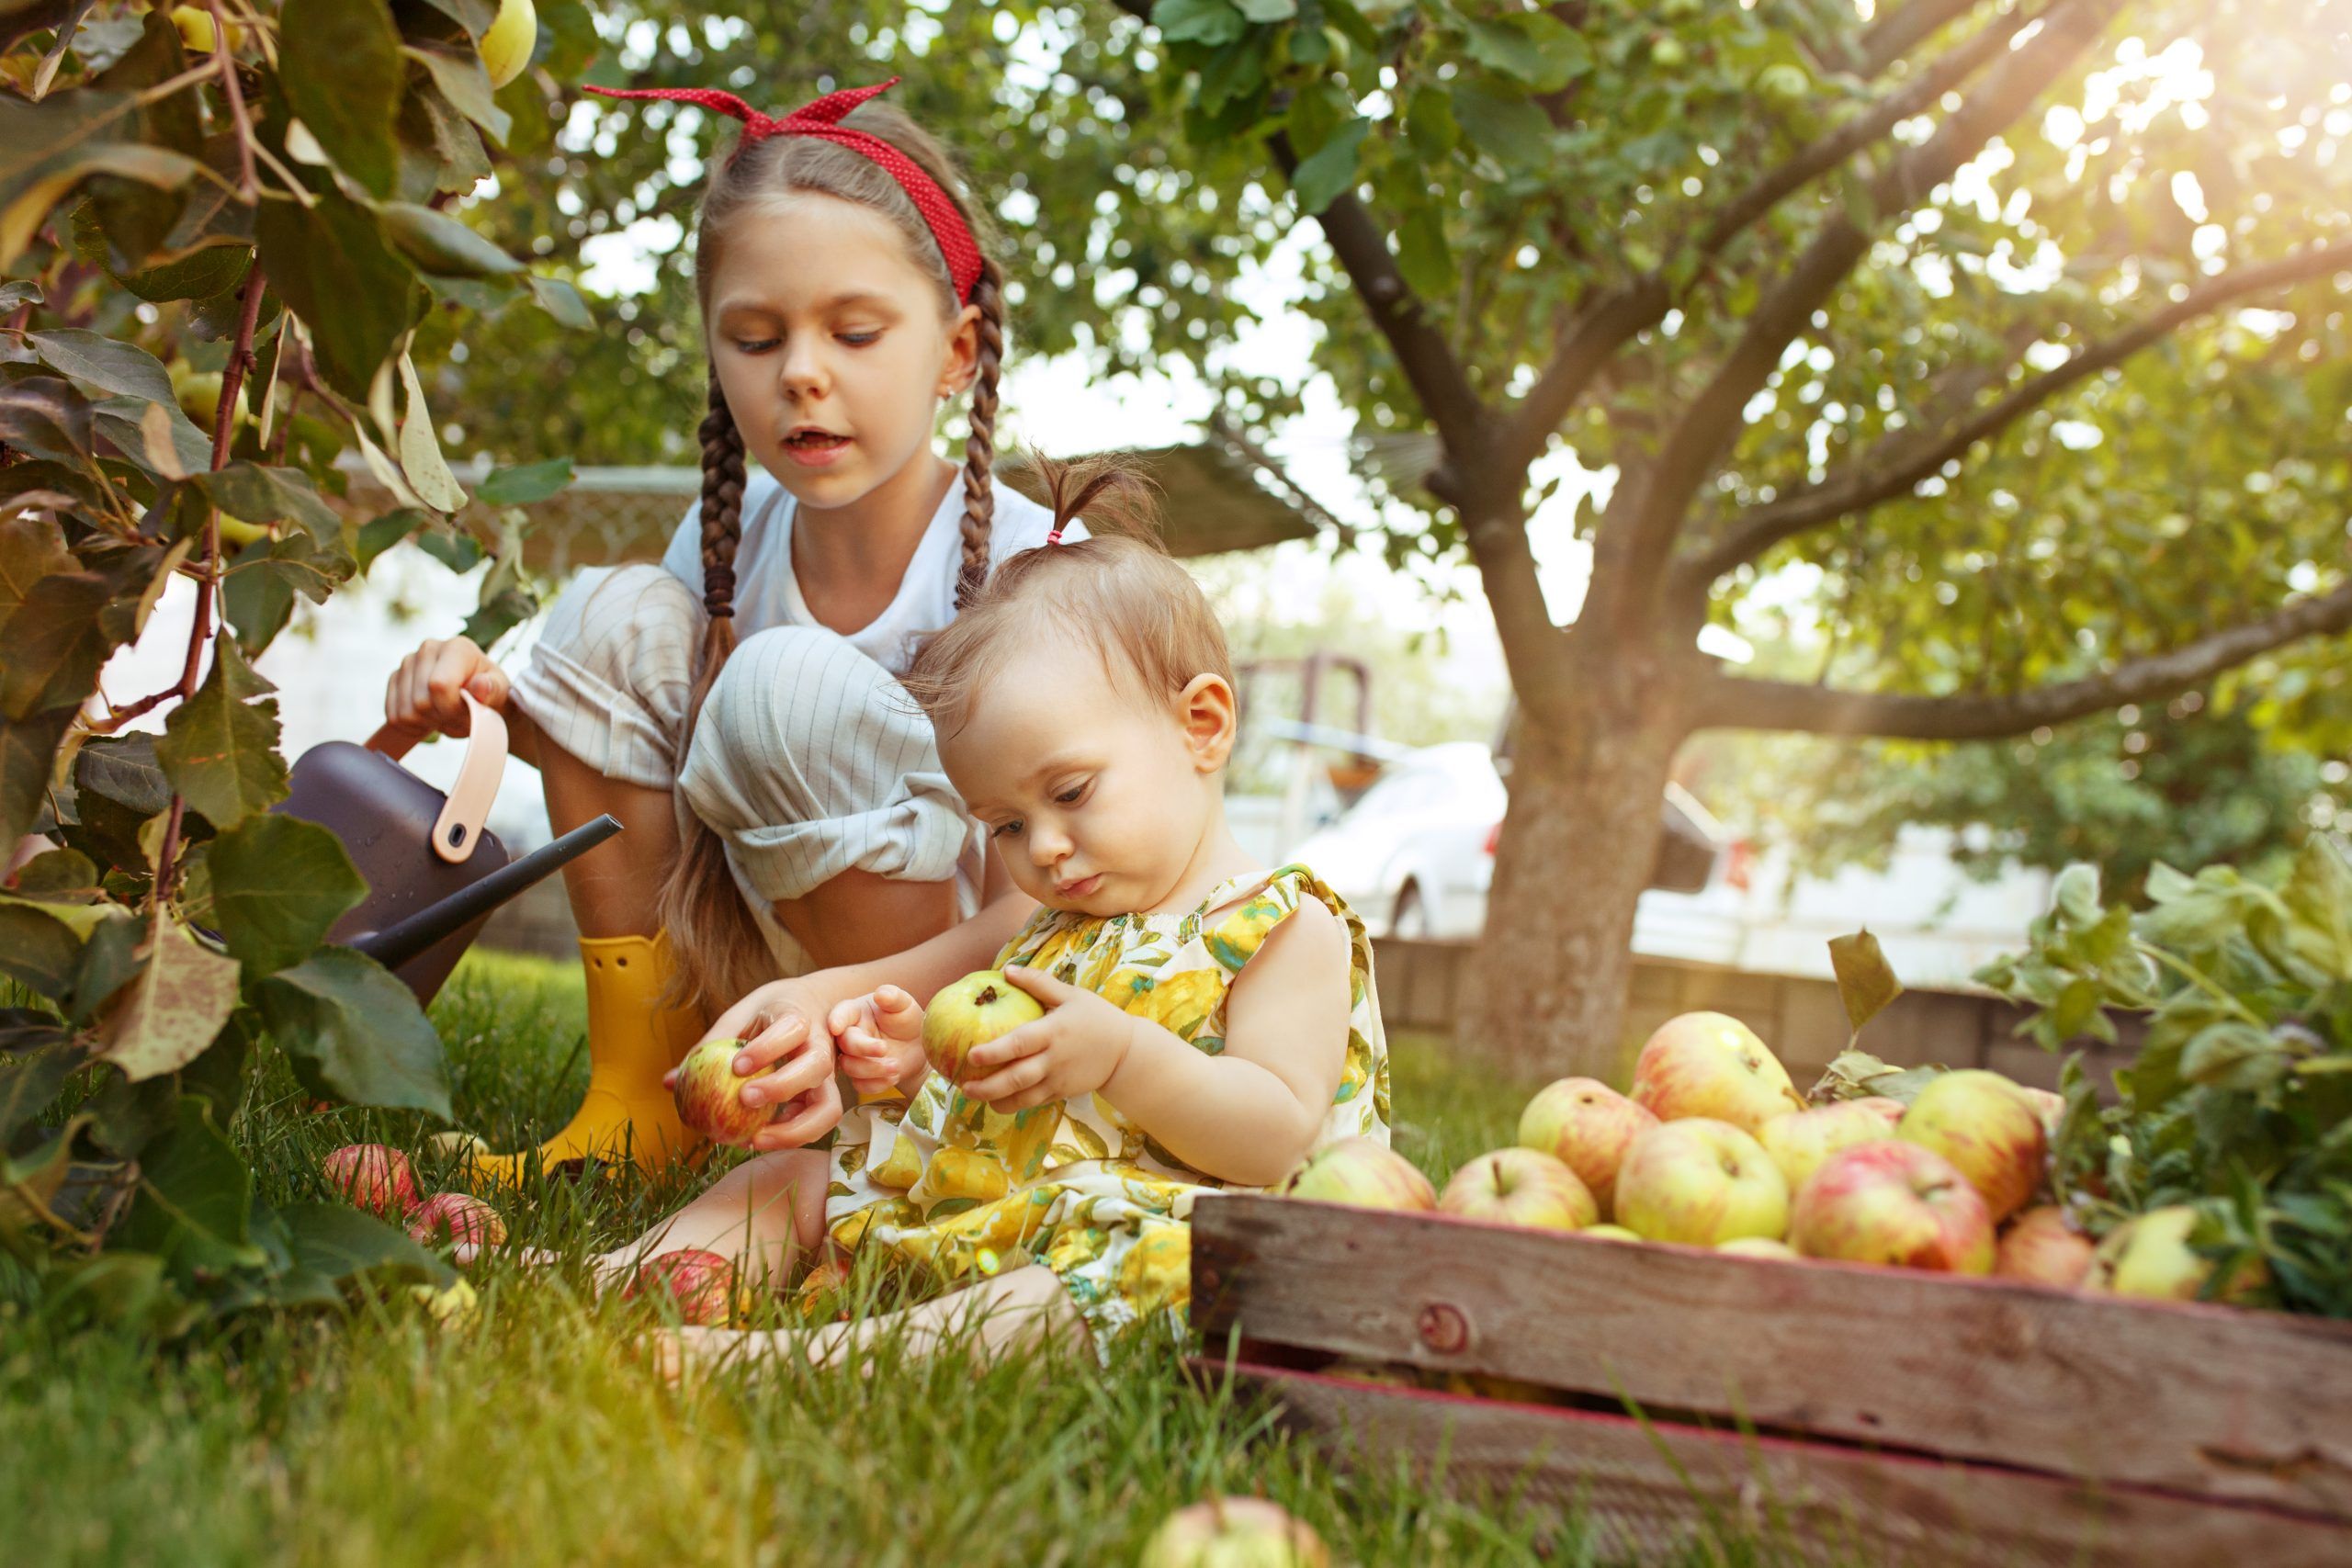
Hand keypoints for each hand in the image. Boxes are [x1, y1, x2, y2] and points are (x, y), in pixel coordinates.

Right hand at [383, 636, 509, 745]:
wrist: (475, 695)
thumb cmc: (489, 692)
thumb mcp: (499, 691)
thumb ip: (493, 689)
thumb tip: (480, 685)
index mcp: (457, 648)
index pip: (439, 685)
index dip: (451, 708)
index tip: (467, 711)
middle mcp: (428, 649)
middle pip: (421, 702)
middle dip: (442, 717)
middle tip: (458, 715)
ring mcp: (408, 663)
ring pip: (406, 712)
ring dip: (428, 723)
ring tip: (446, 715)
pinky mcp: (395, 679)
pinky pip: (394, 716)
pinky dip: (412, 726)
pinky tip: (430, 718)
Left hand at [666, 977, 852, 1150]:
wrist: (813, 1006)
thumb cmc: (769, 1013)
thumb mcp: (740, 1017)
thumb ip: (710, 1047)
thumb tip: (669, 1083)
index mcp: (797, 1015)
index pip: (791, 1029)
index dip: (766, 1048)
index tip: (736, 1065)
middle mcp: (820, 1045)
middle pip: (816, 1066)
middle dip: (782, 1086)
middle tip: (744, 1099)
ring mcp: (829, 1075)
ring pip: (828, 1106)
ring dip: (795, 1128)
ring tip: (755, 1139)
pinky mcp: (825, 1097)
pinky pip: (818, 1123)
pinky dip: (792, 1137)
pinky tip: (759, 1140)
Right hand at [826, 985, 926, 1097]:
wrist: (917, 1048)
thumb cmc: (906, 1020)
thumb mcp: (904, 1005)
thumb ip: (894, 997)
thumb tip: (882, 994)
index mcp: (856, 1012)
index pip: (842, 1013)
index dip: (837, 1019)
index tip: (836, 1027)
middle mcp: (850, 1034)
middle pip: (845, 1043)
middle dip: (863, 1048)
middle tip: (884, 1049)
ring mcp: (852, 1057)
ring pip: (850, 1067)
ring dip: (873, 1069)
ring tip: (896, 1066)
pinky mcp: (860, 1077)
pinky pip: (860, 1085)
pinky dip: (877, 1084)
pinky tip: (894, 1076)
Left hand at [957, 964, 1139, 1112]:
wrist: (1126, 1052)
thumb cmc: (1096, 1017)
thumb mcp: (1071, 994)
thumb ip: (1038, 982)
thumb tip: (1007, 970)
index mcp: (1054, 1031)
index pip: (1020, 1043)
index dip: (995, 1051)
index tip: (971, 1055)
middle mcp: (1054, 1059)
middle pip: (1017, 1078)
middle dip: (988, 1086)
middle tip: (963, 1086)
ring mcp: (1058, 1079)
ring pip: (1023, 1097)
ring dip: (997, 1100)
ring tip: (974, 1097)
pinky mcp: (1062, 1093)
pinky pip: (1034, 1102)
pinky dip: (1014, 1105)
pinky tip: (996, 1102)